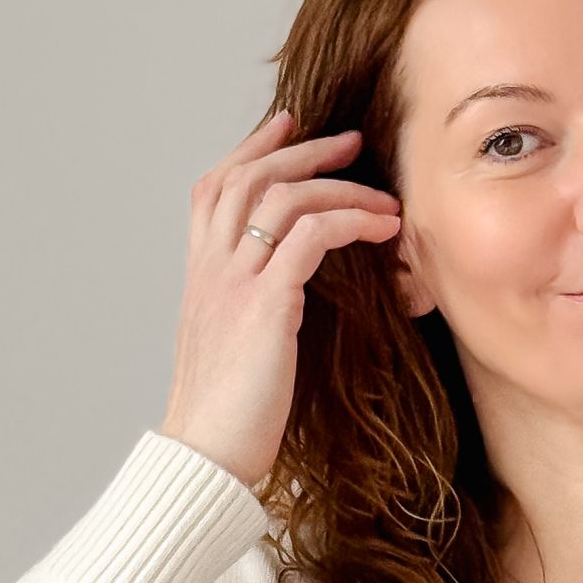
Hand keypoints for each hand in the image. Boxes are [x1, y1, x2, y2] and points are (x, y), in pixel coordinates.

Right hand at [158, 109, 402, 490]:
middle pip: (251, 177)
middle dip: (303, 150)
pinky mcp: (264, 307)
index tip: (289, 125)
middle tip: (351, 140)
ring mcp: (233, 283)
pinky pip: (309, 237)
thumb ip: (248, 310)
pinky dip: (348, 222)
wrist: (204, 457)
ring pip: (282, 197)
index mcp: (199, 276)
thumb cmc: (226, 417)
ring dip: (339, 187)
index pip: (215, 187)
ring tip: (383, 196)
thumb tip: (284, 299)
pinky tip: (379, 229)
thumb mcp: (232, 349)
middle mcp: (210, 269)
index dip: (252, 149)